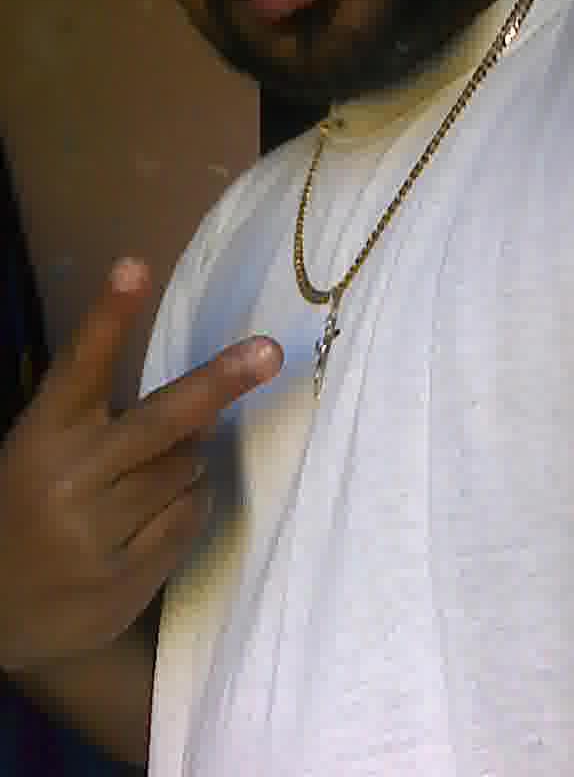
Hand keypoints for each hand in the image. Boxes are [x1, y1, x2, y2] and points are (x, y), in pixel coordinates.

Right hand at [0, 258, 281, 672]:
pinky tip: (152, 520)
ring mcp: (95, 534)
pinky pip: (190, 519)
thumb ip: (113, 420)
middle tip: (270, 352)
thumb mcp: (49, 450)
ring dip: (188, 465)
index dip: (110, 314)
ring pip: (188, 470)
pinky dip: (187, 508)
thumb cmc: (31, 507)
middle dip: (218, 383)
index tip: (135, 265)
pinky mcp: (123, 580)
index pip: (81, 364)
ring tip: (145, 482)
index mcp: (44, 435)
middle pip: (162, 419)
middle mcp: (69, 478)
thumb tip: (208, 408)